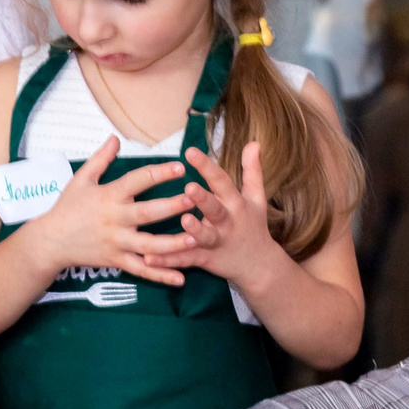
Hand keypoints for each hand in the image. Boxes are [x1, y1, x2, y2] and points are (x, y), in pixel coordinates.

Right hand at [25, 137, 190, 285]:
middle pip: (147, 213)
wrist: (50, 242)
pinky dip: (160, 276)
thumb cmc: (67, 208)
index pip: (137, 181)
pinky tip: (180, 279)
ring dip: (173, 243)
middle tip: (193, 200)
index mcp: (109, 196)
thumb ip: (101, 159)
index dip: (159, 173)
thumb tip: (115, 137)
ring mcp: (116, 242)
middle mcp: (115, 220)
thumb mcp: (81, 179)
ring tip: (196, 238)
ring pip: (149, 245)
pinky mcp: (116, 261)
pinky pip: (141, 270)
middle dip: (171, 207)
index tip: (181, 167)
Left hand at [151, 143, 286, 287]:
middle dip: (204, 199)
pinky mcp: (206, 260)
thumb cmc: (253, 225)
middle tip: (189, 187)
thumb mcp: (257, 198)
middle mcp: (228, 221)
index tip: (190, 151)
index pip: (221, 181)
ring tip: (183, 221)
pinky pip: (186, 260)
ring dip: (194, 230)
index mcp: (236, 203)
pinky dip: (168, 261)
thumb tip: (254, 142)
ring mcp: (217, 242)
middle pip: (215, 209)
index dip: (207, 167)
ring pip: (204, 236)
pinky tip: (149, 258)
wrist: (258, 266)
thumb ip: (252, 170)